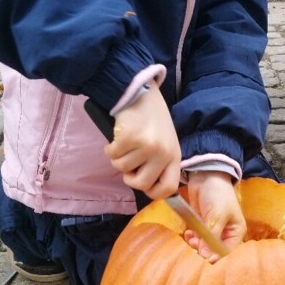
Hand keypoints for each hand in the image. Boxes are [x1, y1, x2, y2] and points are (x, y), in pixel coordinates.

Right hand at [104, 83, 180, 198]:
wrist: (141, 92)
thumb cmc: (152, 118)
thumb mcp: (165, 141)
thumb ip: (160, 162)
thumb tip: (147, 185)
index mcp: (174, 155)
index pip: (168, 187)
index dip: (153, 192)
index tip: (143, 187)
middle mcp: (163, 153)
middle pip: (142, 184)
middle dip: (129, 178)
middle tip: (128, 165)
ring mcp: (146, 146)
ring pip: (122, 168)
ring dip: (118, 158)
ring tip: (124, 143)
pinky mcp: (129, 138)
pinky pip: (112, 155)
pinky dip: (110, 148)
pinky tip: (117, 137)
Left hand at [184, 171, 245, 261]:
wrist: (205, 176)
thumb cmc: (218, 195)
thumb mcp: (217, 216)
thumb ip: (212, 236)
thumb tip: (206, 255)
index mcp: (236, 231)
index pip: (227, 250)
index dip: (216, 256)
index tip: (205, 257)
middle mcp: (225, 232)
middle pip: (214, 249)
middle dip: (204, 249)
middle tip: (194, 244)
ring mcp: (212, 229)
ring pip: (204, 244)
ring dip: (196, 243)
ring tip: (190, 237)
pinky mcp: (201, 224)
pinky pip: (196, 236)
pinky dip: (192, 237)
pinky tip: (188, 233)